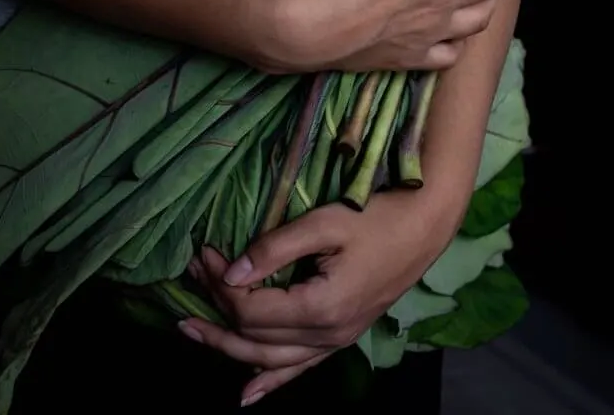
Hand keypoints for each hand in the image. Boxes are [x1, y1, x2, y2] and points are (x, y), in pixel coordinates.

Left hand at [178, 191, 456, 405]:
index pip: (252, 309)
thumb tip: (231, 272)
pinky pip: (299, 369)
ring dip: (228, 347)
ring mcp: (335, 342)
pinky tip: (247, 395)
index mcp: (319, 308)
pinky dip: (270, 383)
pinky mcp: (342, 337)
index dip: (221, 284)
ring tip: (192, 332)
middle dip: (215, 310)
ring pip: (270, 360)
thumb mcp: (325, 223)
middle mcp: (325, 336)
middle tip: (189, 280)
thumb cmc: (377, 218)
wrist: (424, 227)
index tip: (205, 253)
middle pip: (254, 337)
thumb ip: (276, 248)